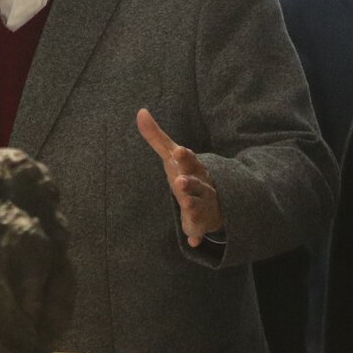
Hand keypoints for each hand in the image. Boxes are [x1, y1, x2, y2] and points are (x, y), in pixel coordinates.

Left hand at [136, 107, 223, 247]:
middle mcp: (200, 184)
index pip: (190, 160)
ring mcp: (202, 203)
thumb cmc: (186, 173)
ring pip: (198, 203)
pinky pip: (198, 228)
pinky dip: (196, 234)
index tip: (179, 151)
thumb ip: (155, 137)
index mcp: (193, 167)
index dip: (185, 157)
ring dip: (192, 204)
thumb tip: (140, 111)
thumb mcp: (171, 156)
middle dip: (189, 181)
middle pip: (196, 181)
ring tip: (185, 203)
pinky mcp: (199, 222)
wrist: (212, 200)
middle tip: (179, 180)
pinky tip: (193, 240)